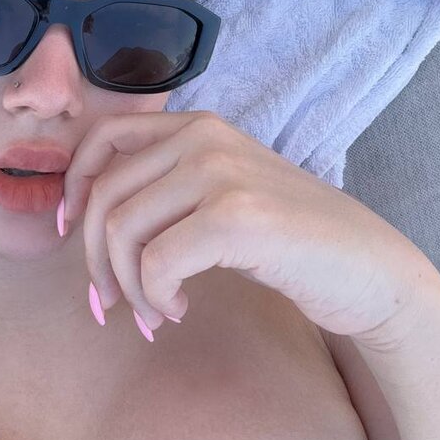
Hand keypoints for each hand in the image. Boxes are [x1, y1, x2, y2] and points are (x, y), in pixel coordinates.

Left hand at [61, 110, 425, 347]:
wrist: (366, 269)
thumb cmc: (286, 240)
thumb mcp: (220, 193)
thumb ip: (164, 190)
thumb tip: (83, 221)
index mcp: (196, 126)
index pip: (104, 138)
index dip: (74, 186)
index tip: (73, 233)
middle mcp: (204, 138)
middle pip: (104, 196)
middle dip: (95, 259)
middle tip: (110, 303)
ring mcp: (220, 173)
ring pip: (123, 231)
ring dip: (126, 286)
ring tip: (151, 313)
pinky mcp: (235, 217)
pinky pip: (155, 263)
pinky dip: (155, 297)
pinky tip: (178, 310)